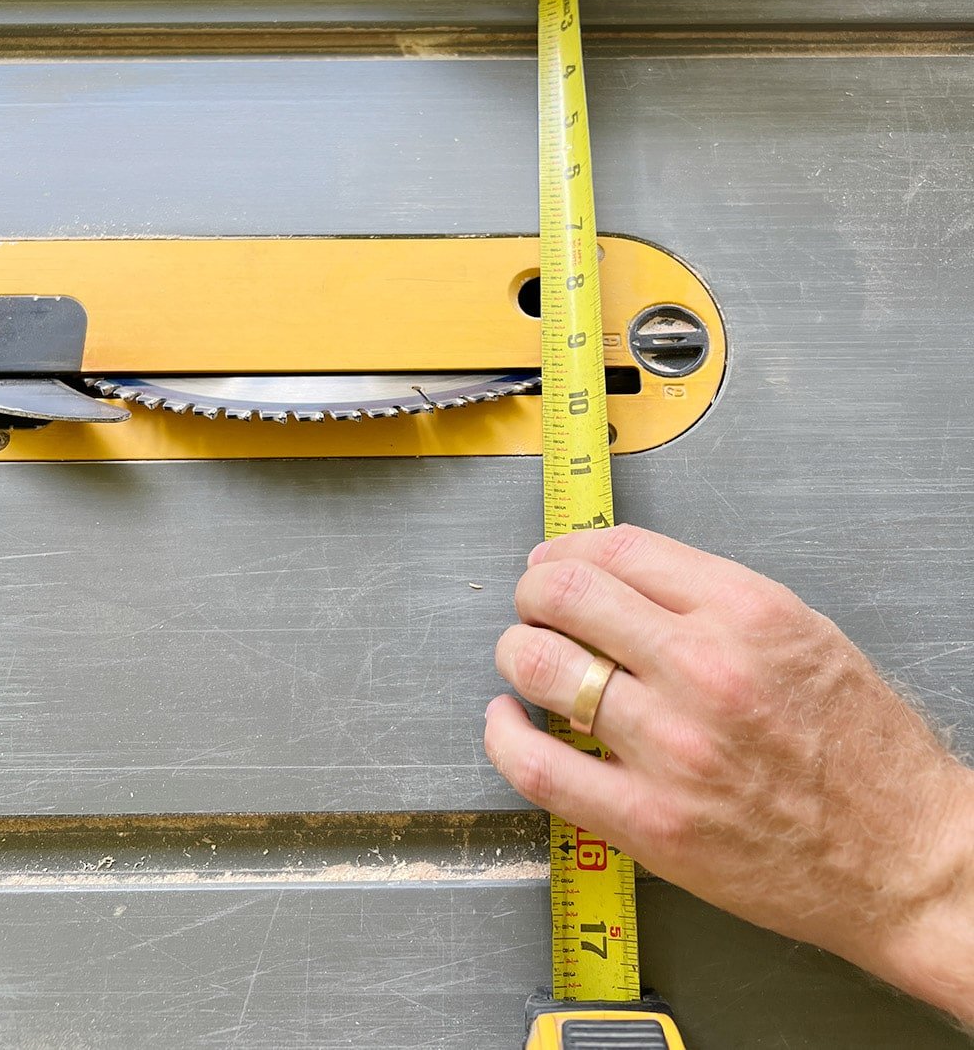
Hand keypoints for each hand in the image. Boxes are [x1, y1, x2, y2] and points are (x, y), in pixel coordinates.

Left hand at [485, 524, 973, 1023]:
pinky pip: (538, 766)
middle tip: (533, 604)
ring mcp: (672, 748)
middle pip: (568, 595)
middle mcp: (704, 669)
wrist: (905, 861)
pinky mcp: (650, 823)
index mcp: (747, 612)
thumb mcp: (802, 632)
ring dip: (515, 651)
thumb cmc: (864, 751)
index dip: (568, 548)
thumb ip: (709, 597)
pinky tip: (506, 718)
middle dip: (534, 592)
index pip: (619, 550)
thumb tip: (619, 571)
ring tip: (522, 656)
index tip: (556, 560)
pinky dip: (503, 734)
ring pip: (540, 667)